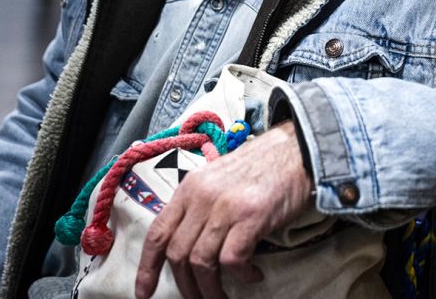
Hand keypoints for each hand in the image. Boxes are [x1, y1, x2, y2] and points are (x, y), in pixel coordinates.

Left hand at [134, 120, 312, 298]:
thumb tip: (188, 244)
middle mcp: (201, 196)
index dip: (147, 266)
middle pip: (177, 253)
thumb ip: (199, 206)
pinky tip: (253, 275)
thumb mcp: (216, 181)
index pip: (158, 231)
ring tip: (223, 297)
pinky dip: (240, 276)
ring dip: (210, 290)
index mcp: (189, 187)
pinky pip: (232, 261)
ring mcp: (224, 206)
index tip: (144, 292)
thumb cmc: (257, 169)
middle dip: (186, 286)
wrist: (292, 150)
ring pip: (201, 262)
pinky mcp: (250, 216)